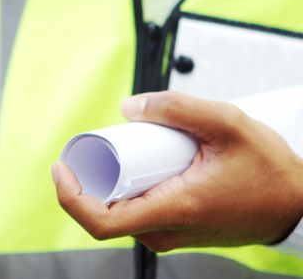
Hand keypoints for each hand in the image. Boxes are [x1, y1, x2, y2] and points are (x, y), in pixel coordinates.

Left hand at [52, 91, 302, 251]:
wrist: (297, 206)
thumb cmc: (269, 172)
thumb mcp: (228, 124)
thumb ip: (178, 107)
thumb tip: (128, 106)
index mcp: (172, 210)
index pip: (100, 222)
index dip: (70, 196)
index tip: (61, 166)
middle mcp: (164, 230)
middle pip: (104, 209)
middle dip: (91, 176)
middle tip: (96, 142)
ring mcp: (168, 233)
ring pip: (120, 208)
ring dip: (111, 178)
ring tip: (123, 147)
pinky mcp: (173, 228)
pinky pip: (137, 208)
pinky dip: (128, 184)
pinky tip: (138, 161)